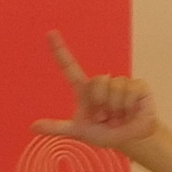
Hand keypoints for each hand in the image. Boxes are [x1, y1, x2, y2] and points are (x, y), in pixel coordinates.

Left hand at [33, 31, 160, 148]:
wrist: (130, 139)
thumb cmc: (104, 132)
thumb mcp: (78, 131)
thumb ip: (57, 128)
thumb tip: (33, 127)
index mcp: (83, 90)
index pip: (69, 67)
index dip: (59, 50)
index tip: (50, 32)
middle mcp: (101, 82)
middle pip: (97, 82)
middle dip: (101, 105)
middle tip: (105, 117)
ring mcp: (120, 82)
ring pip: (114, 88)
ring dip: (116, 109)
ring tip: (118, 116)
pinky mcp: (138, 85)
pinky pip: (130, 91)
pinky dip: (128, 106)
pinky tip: (131, 112)